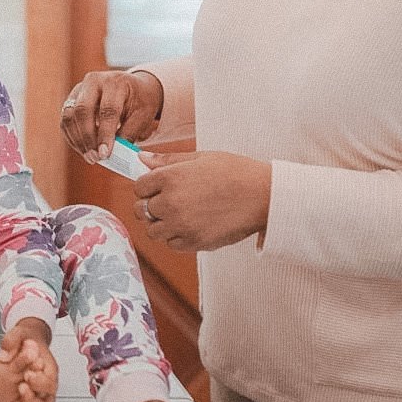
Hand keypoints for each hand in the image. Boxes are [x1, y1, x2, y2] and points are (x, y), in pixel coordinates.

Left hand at [0, 318, 56, 401]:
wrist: (24, 345)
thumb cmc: (25, 340)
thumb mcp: (18, 333)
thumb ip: (12, 341)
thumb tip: (6, 355)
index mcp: (49, 370)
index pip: (51, 381)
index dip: (40, 382)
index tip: (27, 374)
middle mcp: (47, 387)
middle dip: (33, 398)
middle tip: (20, 387)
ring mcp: (40, 399)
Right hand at [59, 70, 162, 162]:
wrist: (132, 87)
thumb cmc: (139, 101)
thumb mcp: (143, 115)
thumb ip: (129, 133)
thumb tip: (115, 154)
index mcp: (115, 82)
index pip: (107, 110)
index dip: (105, 134)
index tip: (105, 154)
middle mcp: (93, 81)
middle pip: (83, 110)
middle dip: (87, 138)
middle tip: (95, 158)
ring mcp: (79, 89)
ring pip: (70, 116)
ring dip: (77, 140)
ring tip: (89, 157)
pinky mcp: (71, 99)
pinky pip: (66, 120)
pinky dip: (72, 137)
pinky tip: (82, 150)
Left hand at [134, 150, 271, 251]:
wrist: (263, 196)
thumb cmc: (235, 173)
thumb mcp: (201, 158)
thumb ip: (168, 160)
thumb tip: (142, 158)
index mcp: (170, 178)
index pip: (138, 187)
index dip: (146, 187)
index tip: (156, 187)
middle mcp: (170, 203)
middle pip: (141, 210)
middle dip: (149, 205)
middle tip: (166, 202)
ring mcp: (181, 225)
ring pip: (153, 231)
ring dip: (161, 224)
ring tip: (179, 215)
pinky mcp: (194, 242)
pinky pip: (171, 244)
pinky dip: (176, 237)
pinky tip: (190, 225)